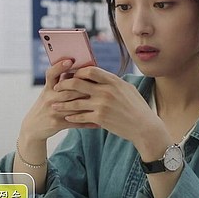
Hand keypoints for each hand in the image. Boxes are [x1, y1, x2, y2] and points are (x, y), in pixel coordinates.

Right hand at [19, 60, 100, 143]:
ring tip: (104, 101)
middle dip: (84, 86)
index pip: (51, 74)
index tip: (70, 60)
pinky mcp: (57, 124)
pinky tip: (99, 122)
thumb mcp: (48, 93)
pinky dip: (88, 122)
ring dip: (90, 104)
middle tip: (99, 83)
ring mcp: (53, 111)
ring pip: (74, 105)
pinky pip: (76, 122)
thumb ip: (60, 83)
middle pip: (68, 89)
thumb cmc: (46, 106)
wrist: (33, 128)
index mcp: (48, 89)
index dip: (59, 66)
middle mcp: (49, 98)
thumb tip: (78, 70)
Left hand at [52, 66, 169, 156]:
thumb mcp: (127, 89)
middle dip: (63, 85)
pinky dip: (72, 117)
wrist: (144, 127)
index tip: (70, 75)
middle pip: (77, 83)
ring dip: (62, 103)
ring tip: (54, 105)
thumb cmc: (137, 107)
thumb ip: (112, 81)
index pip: (90, 70)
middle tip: (56, 88)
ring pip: (75, 101)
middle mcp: (106, 91)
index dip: (77, 71)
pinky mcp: (100, 119)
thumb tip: (100, 75)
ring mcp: (102, 105)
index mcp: (113, 81)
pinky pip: (80, 117)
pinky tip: (66, 117)